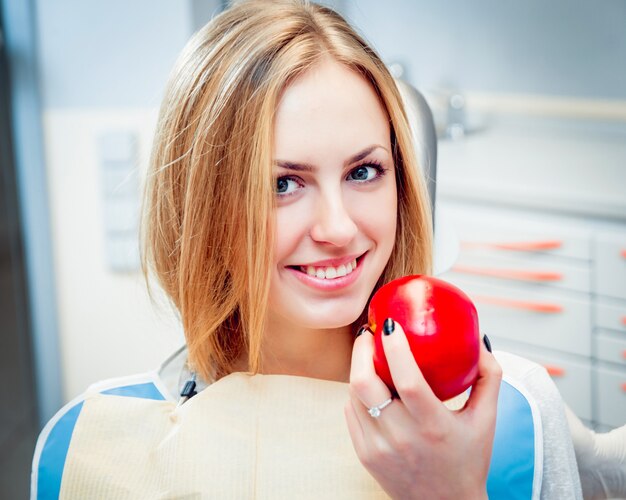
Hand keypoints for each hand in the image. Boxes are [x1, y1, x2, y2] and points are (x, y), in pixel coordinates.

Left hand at [345, 319, 501, 498]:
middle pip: (365, 384)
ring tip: (368, 353)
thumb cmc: (468, 460)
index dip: (395, 348)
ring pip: (353, 395)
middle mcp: (403, 438)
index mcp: (434, 427)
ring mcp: (379, 448)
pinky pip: (351, 412)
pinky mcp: (364, 455)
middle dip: (361, 351)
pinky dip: (357, 393)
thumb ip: (488, 378)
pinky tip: (369, 383)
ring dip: (358, 368)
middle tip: (369, 333)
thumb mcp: (487, 420)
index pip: (408, 380)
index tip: (390, 324)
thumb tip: (480, 341)